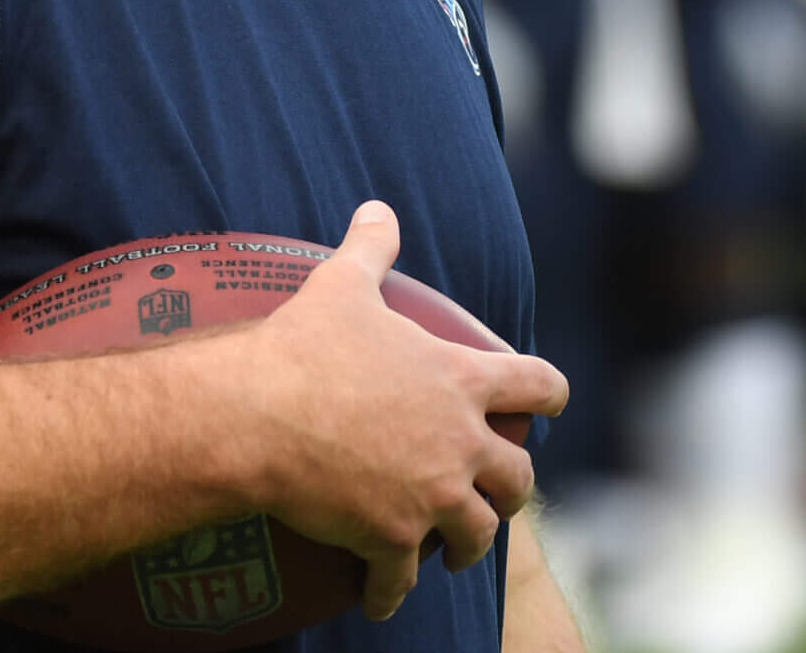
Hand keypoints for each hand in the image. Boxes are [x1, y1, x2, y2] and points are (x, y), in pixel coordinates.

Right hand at [240, 202, 566, 621]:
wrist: (256, 417)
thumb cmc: (302, 348)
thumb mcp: (340, 286)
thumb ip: (369, 248)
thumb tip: (378, 208)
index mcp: (458, 381)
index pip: (538, 386)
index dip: (548, 394)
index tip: (550, 404)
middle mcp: (459, 443)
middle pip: (518, 477)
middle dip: (507, 486)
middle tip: (489, 490)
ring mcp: (431, 496)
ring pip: (478, 535)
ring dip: (465, 543)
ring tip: (448, 551)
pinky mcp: (392, 538)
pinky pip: (404, 579)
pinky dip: (394, 591)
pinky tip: (382, 597)